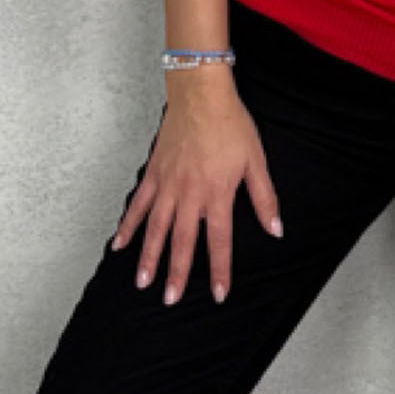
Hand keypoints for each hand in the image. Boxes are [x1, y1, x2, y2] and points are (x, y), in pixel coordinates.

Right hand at [109, 85, 282, 305]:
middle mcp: (190, 194)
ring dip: (149, 257)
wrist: (201, 93)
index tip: (220, 294)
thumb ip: (264, 198)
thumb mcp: (256, 160)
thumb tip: (275, 229)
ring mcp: (168, 184)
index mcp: (217, 193)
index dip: (221, 269)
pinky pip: (138, 204)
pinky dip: (127, 225)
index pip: (220, 240)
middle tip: (171, 300)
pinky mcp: (154, 173)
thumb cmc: (231, 123)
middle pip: (183, 241)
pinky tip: (119, 244)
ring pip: (155, 228)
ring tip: (143, 283)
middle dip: (177, 273)